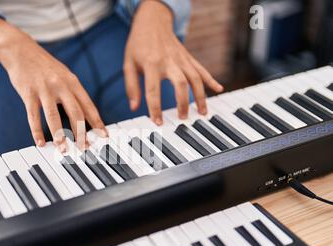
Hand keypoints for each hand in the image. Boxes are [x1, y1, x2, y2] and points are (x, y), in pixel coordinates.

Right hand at [0, 18, 106, 149]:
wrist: (20, 50)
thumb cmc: (45, 67)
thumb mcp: (64, 75)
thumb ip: (74, 94)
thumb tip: (86, 117)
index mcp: (72, 82)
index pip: (88, 105)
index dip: (97, 122)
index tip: (104, 136)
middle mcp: (60, 85)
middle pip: (75, 112)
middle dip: (81, 132)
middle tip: (85, 148)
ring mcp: (44, 88)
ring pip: (53, 116)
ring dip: (59, 135)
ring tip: (63, 149)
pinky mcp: (28, 92)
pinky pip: (33, 115)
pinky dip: (36, 131)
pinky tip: (39, 142)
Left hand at [124, 1, 223, 123]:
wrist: (152, 21)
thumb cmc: (138, 45)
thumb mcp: (128, 64)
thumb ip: (131, 86)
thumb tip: (134, 107)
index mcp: (151, 64)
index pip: (153, 90)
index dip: (155, 108)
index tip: (158, 122)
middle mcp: (169, 61)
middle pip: (181, 84)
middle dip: (183, 102)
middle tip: (182, 118)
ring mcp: (181, 59)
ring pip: (195, 78)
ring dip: (200, 96)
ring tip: (202, 112)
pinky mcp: (188, 57)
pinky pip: (202, 69)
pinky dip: (211, 80)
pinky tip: (218, 89)